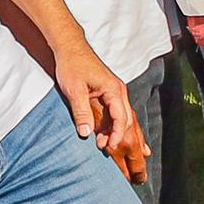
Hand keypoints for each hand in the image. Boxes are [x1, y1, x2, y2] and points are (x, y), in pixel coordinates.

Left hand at [64, 51, 145, 177]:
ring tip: (132, 155)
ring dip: (126, 136)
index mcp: (114, 90)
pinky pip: (120, 115)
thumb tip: (85, 133)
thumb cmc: (72, 65)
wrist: (70, 48)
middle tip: (113, 153)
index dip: (116, 134)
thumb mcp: (74, 89)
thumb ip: (81, 111)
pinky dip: (122, 129)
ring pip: (127, 119)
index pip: (121, 117)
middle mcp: (119, 92)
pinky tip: (126, 141)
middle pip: (128, 121)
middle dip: (124, 140)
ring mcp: (116, 94)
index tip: (109, 147)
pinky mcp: (109, 95)